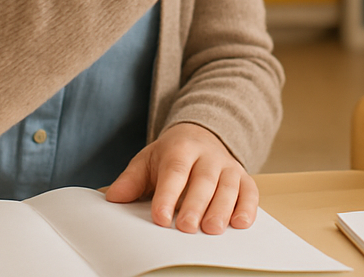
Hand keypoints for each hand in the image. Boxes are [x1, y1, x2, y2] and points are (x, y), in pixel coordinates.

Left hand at [105, 122, 258, 233]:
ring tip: (212, 229)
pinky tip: (241, 222)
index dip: (167, 194)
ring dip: (222, 208)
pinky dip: (248, 206)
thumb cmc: (172, 155)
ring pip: (228, 186)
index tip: (160, 217)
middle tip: (187, 228)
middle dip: (196, 204)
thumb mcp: (148, 159)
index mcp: (181, 148)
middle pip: (203, 180)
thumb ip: (131, 179)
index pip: (174, 171)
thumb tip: (113, 197)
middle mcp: (208, 156)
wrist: (202, 134)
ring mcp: (228, 166)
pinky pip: (249, 191)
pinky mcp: (243, 177)